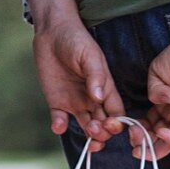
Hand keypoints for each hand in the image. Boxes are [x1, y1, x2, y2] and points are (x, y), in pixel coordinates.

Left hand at [32, 18, 125, 149]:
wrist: (52, 33)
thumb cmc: (76, 41)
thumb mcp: (90, 56)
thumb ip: (96, 76)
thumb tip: (99, 97)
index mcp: (106, 90)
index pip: (117, 114)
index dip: (117, 124)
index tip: (110, 123)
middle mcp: (92, 101)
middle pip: (103, 126)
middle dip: (103, 133)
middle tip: (95, 127)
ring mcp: (75, 104)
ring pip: (86, 128)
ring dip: (88, 135)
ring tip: (87, 130)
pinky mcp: (57, 103)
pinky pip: (60, 121)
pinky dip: (59, 127)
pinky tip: (58, 125)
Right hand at [131, 18, 169, 160]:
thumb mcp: (155, 74)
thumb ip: (153, 91)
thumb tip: (161, 103)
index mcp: (163, 105)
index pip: (150, 127)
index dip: (139, 133)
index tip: (129, 131)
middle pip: (159, 138)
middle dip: (145, 146)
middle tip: (134, 147)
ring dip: (157, 148)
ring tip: (142, 145)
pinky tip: (161, 132)